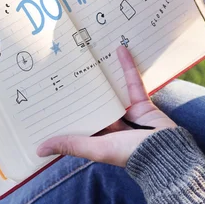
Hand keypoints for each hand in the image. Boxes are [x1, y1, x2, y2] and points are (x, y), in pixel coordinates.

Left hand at [36, 46, 176, 166]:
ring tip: (90, 55)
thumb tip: (38, 150)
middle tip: (66, 66)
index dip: (66, 109)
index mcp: (99, 137)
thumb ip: (71, 144)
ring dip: (104, 74)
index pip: (79, 121)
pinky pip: (132, 82)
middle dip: (82, 88)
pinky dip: (127, 66)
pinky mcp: (142, 102)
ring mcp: (127, 113)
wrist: (166, 152)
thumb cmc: (129, 154)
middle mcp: (112, 125)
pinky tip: (119, 49)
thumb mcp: (96, 148)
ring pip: (112, 90)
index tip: (50, 94)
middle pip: (94, 102)